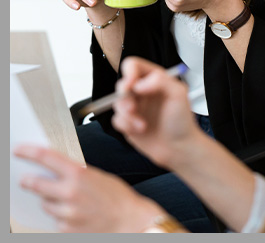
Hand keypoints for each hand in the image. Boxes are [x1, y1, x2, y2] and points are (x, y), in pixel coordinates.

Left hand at [13, 145, 164, 232]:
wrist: (130, 222)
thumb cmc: (119, 198)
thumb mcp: (99, 176)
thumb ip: (77, 174)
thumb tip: (57, 171)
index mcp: (79, 174)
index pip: (47, 158)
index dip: (29, 152)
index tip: (19, 150)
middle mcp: (69, 193)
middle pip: (36, 184)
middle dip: (29, 181)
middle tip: (25, 179)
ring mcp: (66, 213)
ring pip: (45, 203)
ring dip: (51, 200)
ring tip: (70, 200)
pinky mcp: (66, 229)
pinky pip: (55, 220)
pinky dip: (61, 216)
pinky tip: (76, 213)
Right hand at [112, 56, 202, 168]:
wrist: (178, 148)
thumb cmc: (182, 121)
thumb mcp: (178, 94)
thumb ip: (161, 81)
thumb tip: (138, 84)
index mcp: (155, 79)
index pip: (134, 65)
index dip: (129, 72)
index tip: (131, 85)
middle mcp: (143, 91)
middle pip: (121, 84)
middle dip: (125, 97)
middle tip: (133, 108)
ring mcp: (135, 107)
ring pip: (117, 103)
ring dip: (127, 115)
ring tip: (142, 125)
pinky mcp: (128, 122)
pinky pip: (116, 120)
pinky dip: (126, 125)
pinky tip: (141, 130)